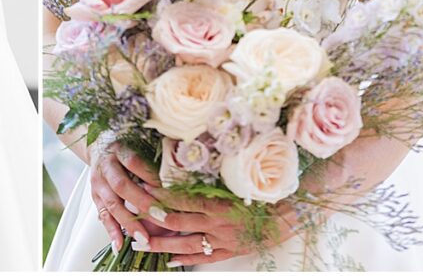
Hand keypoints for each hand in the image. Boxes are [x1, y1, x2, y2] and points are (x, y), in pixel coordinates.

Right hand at [89, 136, 171, 253]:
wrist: (99, 145)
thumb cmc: (125, 147)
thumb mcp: (137, 145)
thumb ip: (153, 159)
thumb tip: (181, 177)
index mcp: (118, 150)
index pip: (133, 162)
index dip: (149, 175)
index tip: (168, 188)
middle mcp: (106, 166)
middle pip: (121, 185)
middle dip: (142, 203)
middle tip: (161, 217)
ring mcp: (99, 183)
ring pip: (112, 204)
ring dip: (128, 223)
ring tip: (143, 239)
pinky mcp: (95, 197)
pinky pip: (102, 216)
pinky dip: (111, 231)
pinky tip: (119, 245)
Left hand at [137, 181, 303, 266]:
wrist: (290, 216)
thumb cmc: (265, 192)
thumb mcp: (238, 179)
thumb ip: (214, 175)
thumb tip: (188, 161)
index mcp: (219, 202)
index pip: (182, 199)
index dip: (160, 195)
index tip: (142, 188)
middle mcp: (217, 223)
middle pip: (178, 222)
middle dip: (153, 219)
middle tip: (132, 215)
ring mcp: (223, 240)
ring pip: (186, 244)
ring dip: (162, 244)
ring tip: (141, 244)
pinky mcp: (230, 251)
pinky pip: (205, 258)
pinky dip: (186, 259)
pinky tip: (171, 261)